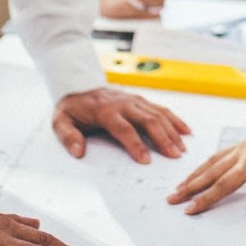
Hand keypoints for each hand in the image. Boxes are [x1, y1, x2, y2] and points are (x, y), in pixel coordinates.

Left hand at [53, 86, 189, 161]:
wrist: (77, 84)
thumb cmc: (72, 107)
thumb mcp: (60, 121)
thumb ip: (68, 136)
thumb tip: (78, 151)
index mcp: (105, 111)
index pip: (124, 129)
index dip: (136, 145)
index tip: (146, 160)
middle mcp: (123, 103)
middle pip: (148, 120)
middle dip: (163, 139)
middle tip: (174, 155)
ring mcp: (134, 100)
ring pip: (158, 114)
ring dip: (172, 131)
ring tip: (181, 148)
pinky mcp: (140, 100)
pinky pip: (161, 108)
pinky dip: (174, 119)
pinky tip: (185, 130)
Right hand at [166, 108, 245, 216]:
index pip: (223, 185)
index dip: (205, 200)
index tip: (189, 210)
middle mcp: (243, 151)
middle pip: (210, 174)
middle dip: (189, 188)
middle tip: (171, 200)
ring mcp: (243, 145)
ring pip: (212, 162)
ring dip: (194, 175)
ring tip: (180, 186)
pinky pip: (220, 154)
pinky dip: (206, 163)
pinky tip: (202, 168)